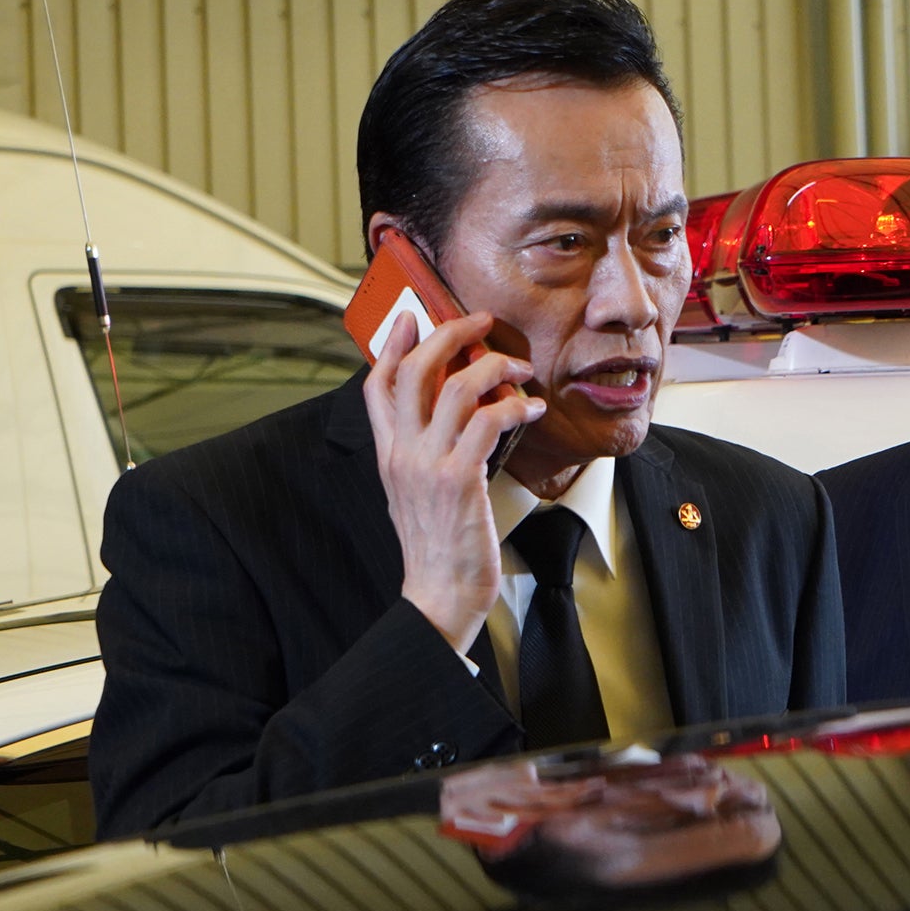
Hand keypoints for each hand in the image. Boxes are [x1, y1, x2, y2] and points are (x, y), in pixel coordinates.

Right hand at [363, 311, 546, 653]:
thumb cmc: (439, 547)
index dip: (392, 344)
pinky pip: (487, 421)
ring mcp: (428, 464)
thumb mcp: (417, 494)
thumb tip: (452, 419)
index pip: (377, 385)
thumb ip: (424, 454)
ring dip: (494, 367)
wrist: (440, 595)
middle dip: (449, 333)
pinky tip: (532, 411)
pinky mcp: (459, 479)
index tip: (411, 316)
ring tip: (519, 369)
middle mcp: (402, 453)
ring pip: (455, 387)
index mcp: (390, 455)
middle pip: (415, 370)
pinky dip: (514, 407)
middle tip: (480, 321)